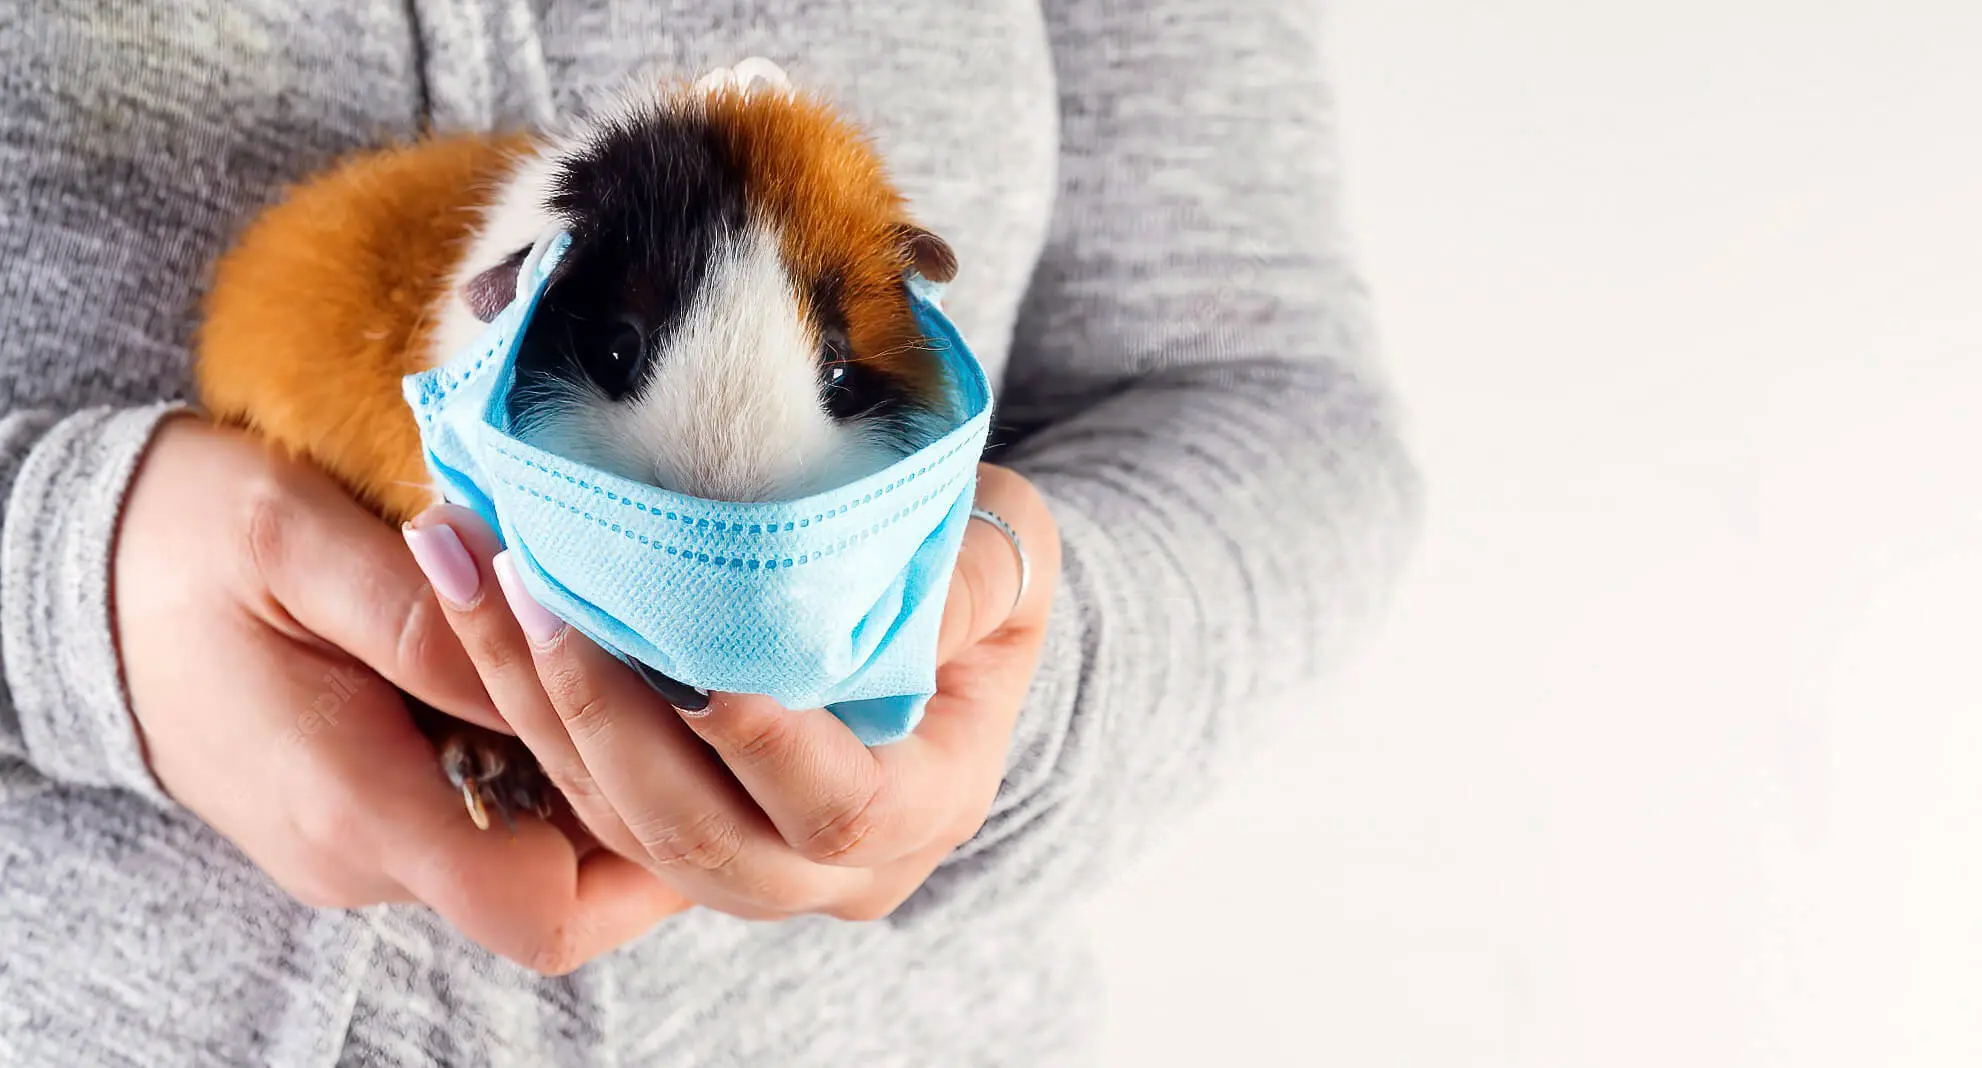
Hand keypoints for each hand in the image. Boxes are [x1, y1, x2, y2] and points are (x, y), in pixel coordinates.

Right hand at [114, 417, 688, 970]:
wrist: (81, 570)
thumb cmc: (185, 537)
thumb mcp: (294, 536)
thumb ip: (422, 617)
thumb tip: (555, 665)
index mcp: (349, 803)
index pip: (539, 909)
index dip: (646, 851)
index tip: (697, 752)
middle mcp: (362, 852)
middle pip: (558, 893)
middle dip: (642, 810)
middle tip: (696, 698)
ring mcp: (363, 840)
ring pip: (530, 855)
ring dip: (598, 780)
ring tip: (647, 668)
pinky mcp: (366, 809)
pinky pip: (487, 816)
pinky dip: (544, 760)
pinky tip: (576, 671)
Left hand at [409, 463, 1058, 919]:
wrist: (941, 607)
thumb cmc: (976, 570)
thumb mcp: (1010, 555)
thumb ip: (969, 583)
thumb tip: (896, 599)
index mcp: (929, 803)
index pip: (838, 809)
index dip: (763, 746)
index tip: (692, 662)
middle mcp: (836, 866)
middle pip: (700, 839)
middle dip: (602, 717)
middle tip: (531, 587)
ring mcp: (750, 862)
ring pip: (619, 824)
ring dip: (534, 701)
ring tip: (474, 569)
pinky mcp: (675, 828)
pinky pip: (584, 795)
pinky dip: (527, 700)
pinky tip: (478, 594)